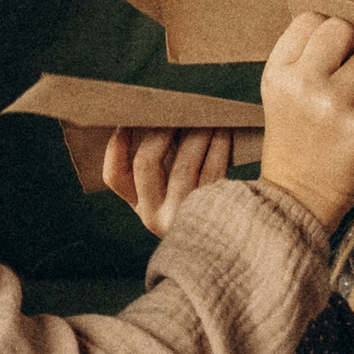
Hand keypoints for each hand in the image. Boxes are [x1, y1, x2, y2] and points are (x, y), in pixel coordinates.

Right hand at [101, 127, 235, 237]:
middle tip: (177, 111)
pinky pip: (212, 170)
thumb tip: (161, 119)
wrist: (239, 242)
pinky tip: (223, 132)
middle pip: (145, 162)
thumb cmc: (203, 203)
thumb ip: (162, 166)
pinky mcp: (212, 213)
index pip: (114, 175)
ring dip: (195, 134)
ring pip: (182, 165)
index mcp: (140, 208)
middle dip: (161, 130)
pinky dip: (218, 145)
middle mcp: (154, 217)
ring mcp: (182, 217)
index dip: (117, 143)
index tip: (129, 118)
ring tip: (206, 117)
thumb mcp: (174, 194)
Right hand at [256, 16, 353, 232]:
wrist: (297, 197)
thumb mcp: (284, 98)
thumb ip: (307, 64)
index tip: (348, 35)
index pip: (307, 21)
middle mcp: (301, 86)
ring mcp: (332, 107)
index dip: (332, 22)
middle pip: (340, 29)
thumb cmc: (297, 144)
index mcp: (278, 75)